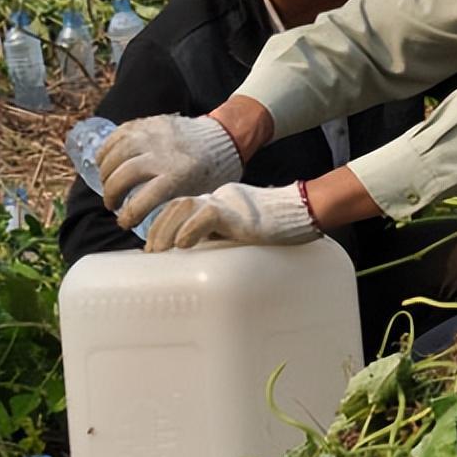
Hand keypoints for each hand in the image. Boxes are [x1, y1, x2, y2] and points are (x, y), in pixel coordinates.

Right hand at [98, 114, 243, 228]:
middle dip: (112, 194)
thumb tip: (159, 231)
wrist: (225, 136)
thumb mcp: (200, 194)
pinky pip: (118, 135)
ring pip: (116, 154)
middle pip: (123, 175)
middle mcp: (162, 154)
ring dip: (105, 172)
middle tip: (113, 204)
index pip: (142, 200)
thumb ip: (178, 208)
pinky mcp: (149, 122)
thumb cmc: (214, 171)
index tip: (124, 223)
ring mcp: (153, 135)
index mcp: (178, 175)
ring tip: (107, 184)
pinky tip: (105, 162)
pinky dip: (107, 150)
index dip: (128, 215)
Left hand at [145, 182, 320, 251]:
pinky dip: (190, 230)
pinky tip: (182, 245)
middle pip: (175, 204)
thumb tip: (206, 258)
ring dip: (166, 230)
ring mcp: (228, 203)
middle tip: (151, 253)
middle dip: (158, 228)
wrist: (306, 209)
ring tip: (160, 251)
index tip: (154, 248)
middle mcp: (219, 198)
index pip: (181, 207)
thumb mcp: (245, 232)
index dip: (163, 224)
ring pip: (183, 206)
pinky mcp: (238, 213)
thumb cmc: (283, 226)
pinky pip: (207, 215)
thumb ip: (226, 237)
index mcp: (220, 203)